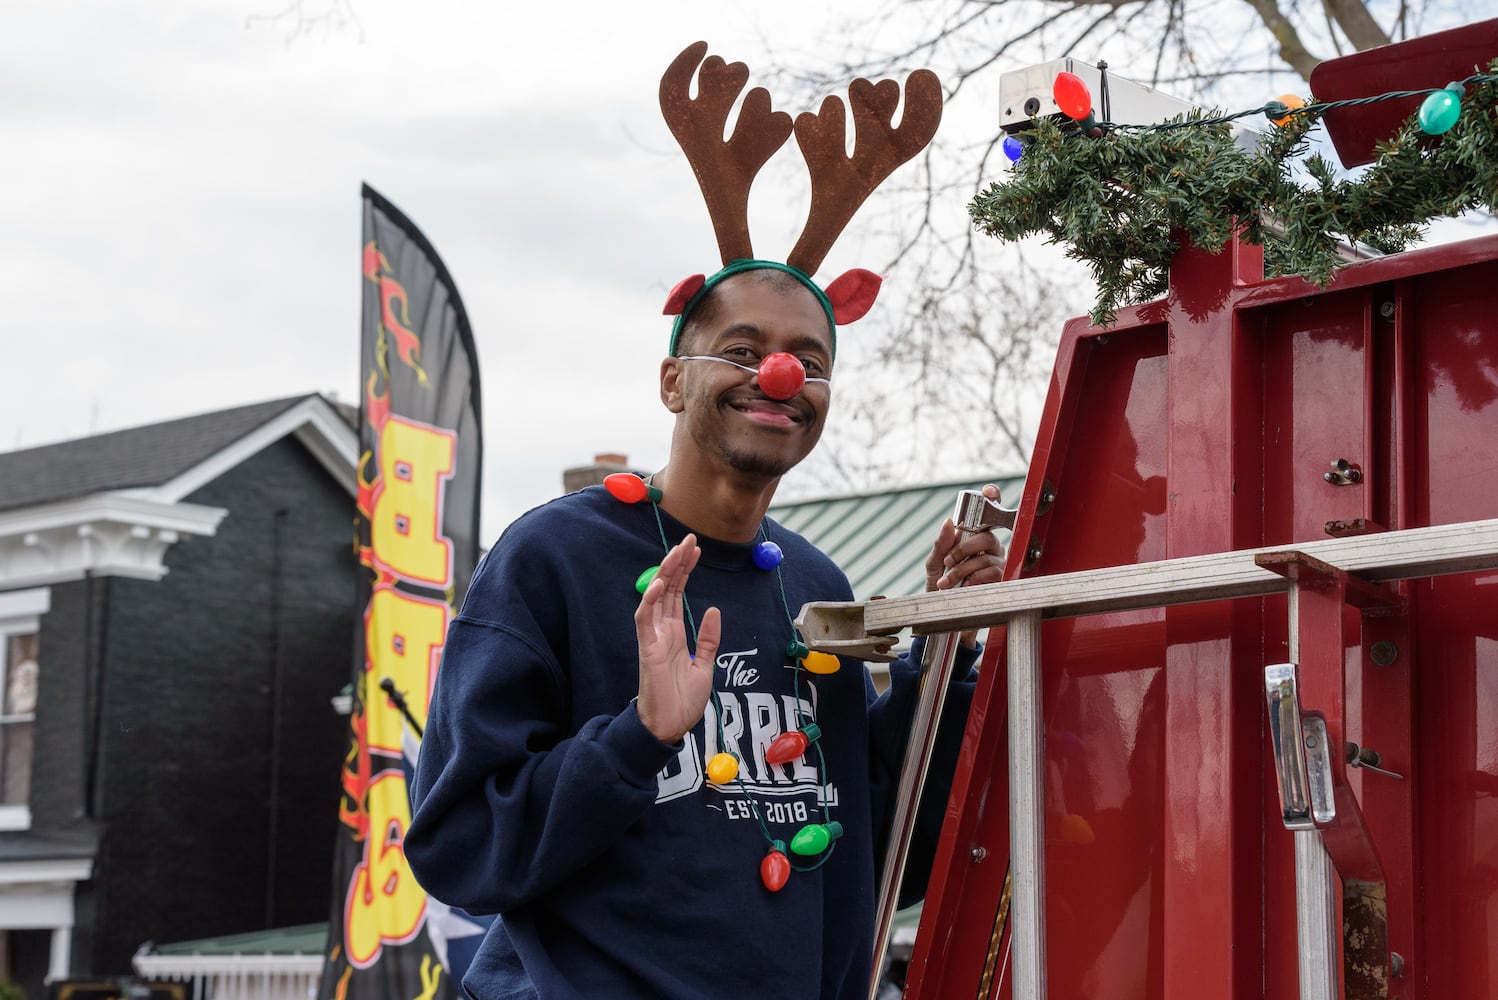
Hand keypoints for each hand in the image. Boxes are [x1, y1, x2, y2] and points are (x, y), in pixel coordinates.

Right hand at [635, 534, 719, 743]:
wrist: (670, 727)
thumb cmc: (682, 700)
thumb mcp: (704, 665)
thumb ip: (708, 639)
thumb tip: (713, 611)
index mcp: (675, 633)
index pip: (678, 593)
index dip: (686, 570)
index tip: (696, 549)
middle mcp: (662, 631)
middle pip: (667, 588)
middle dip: (677, 563)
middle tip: (689, 539)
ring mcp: (652, 638)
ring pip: (654, 597)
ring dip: (664, 573)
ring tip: (677, 552)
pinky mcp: (646, 649)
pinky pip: (644, 620)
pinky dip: (648, 601)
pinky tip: (657, 583)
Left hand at [924, 484, 1006, 647]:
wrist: (946, 616)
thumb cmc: (941, 590)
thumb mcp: (934, 565)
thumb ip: (941, 544)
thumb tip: (949, 521)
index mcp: (974, 538)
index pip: (987, 514)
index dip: (992, 499)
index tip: (989, 491)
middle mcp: (991, 549)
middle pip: (986, 537)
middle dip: (962, 550)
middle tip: (948, 563)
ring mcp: (999, 564)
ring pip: (985, 558)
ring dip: (961, 572)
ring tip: (947, 584)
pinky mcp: (1003, 582)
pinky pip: (990, 574)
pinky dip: (972, 581)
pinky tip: (964, 589)